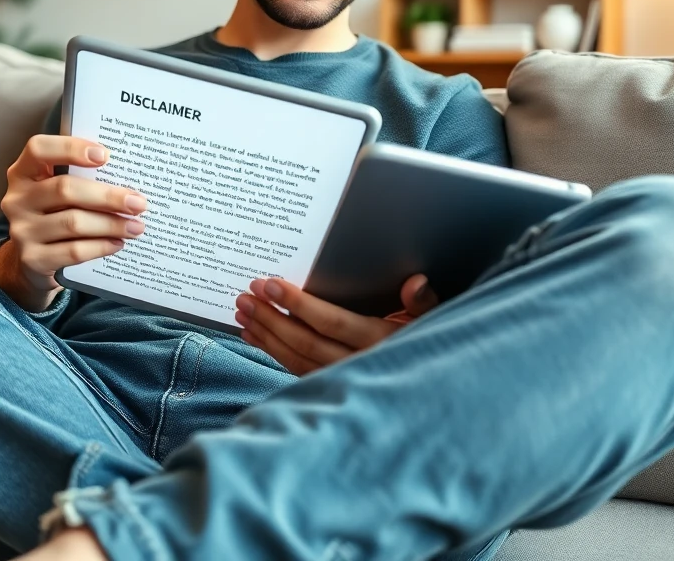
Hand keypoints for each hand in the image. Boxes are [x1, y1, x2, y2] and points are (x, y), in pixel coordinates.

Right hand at [0, 135, 147, 311]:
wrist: (33, 261)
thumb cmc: (55, 215)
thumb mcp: (58, 193)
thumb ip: (82, 179)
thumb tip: (129, 178)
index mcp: (23, 173)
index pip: (39, 149)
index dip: (71, 148)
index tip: (105, 155)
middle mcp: (17, 199)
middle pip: (65, 189)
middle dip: (108, 196)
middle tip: (138, 203)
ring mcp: (21, 230)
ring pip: (73, 222)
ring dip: (111, 224)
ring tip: (136, 226)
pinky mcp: (32, 259)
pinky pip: (73, 251)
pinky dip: (100, 246)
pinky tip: (117, 243)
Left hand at [234, 274, 439, 374]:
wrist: (430, 391)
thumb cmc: (428, 345)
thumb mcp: (431, 321)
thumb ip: (422, 301)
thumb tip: (415, 281)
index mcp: (379, 342)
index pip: (331, 322)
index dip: (299, 304)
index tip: (271, 285)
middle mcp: (358, 364)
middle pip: (305, 341)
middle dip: (272, 317)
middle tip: (246, 295)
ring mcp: (342, 379)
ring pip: (296, 358)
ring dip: (266, 333)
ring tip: (242, 310)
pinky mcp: (330, 387)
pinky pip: (296, 369)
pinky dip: (272, 351)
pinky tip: (253, 334)